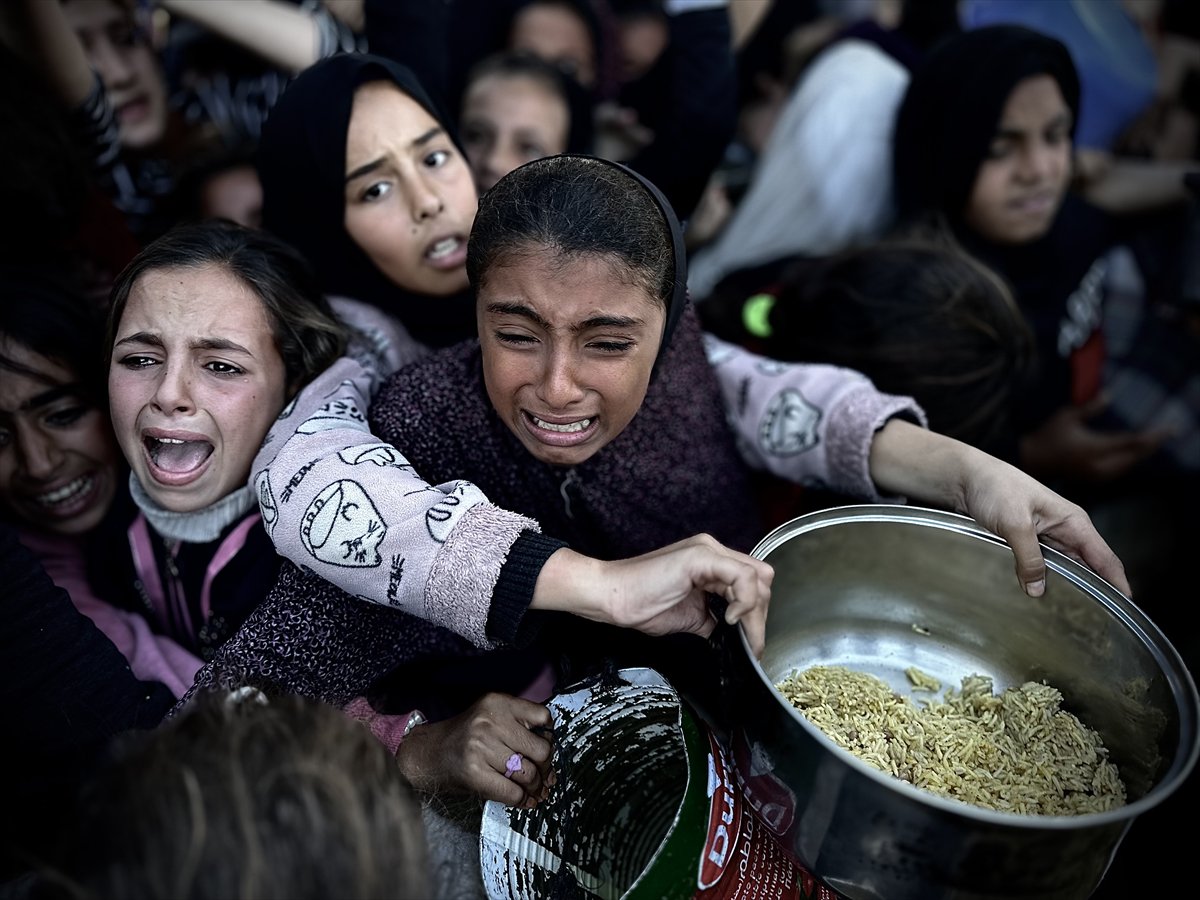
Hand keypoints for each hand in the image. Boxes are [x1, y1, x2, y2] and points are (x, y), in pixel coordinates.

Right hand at [394, 693, 553, 807]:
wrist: (430, 752)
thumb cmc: (467, 736)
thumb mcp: (491, 716)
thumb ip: (519, 726)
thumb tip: (551, 760)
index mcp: (498, 703)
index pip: (543, 717)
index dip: (549, 737)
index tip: (545, 749)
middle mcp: (490, 722)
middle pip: (541, 750)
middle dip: (546, 768)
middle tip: (545, 776)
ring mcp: (481, 748)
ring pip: (528, 774)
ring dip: (536, 787)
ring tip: (535, 791)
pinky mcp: (475, 773)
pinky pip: (512, 792)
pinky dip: (522, 800)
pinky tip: (524, 800)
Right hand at [536, 536, 773, 656]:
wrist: (613, 597)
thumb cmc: (642, 604)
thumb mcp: (691, 617)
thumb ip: (714, 620)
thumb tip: (733, 638)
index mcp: (711, 563)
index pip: (753, 582)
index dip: (757, 613)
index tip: (752, 642)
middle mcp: (713, 551)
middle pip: (762, 578)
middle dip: (760, 615)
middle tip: (751, 643)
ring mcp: (707, 551)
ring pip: (757, 576)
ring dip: (755, 611)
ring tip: (742, 635)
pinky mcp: (700, 557)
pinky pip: (741, 576)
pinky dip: (744, 600)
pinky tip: (730, 618)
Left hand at [869, 419, 1130, 598]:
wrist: (963, 476)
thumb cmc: (993, 487)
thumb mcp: (1014, 523)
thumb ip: (1029, 557)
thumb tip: (1038, 590)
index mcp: (1073, 521)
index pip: (1104, 558)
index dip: (1117, 583)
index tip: (1126, 608)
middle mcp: (1064, 530)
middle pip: (1087, 567)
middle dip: (1093, 592)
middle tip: (1094, 623)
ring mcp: (1044, 536)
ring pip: (1063, 568)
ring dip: (1065, 587)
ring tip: (1067, 616)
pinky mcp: (1025, 541)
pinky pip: (1041, 565)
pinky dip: (1042, 579)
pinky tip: (1037, 596)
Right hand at [1019, 395, 1171, 483]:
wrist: (1032, 460)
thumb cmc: (1047, 436)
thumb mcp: (1067, 416)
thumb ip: (1090, 408)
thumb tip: (1108, 395)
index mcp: (1094, 448)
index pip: (1131, 442)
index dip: (1152, 435)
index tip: (1167, 428)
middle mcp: (1098, 463)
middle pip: (1134, 456)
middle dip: (1150, 444)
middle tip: (1166, 433)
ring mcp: (1096, 473)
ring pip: (1128, 464)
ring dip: (1141, 453)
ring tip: (1152, 442)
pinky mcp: (1092, 477)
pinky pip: (1118, 470)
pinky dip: (1129, 460)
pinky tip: (1132, 454)